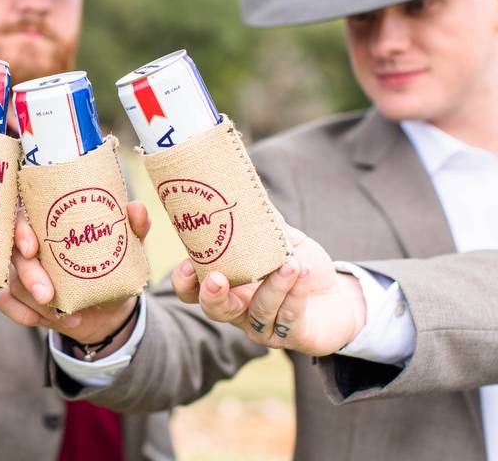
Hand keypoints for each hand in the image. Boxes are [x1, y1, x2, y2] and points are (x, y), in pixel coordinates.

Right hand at [0, 201, 150, 358]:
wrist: (110, 308)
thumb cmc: (113, 267)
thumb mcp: (128, 248)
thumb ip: (133, 228)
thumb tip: (136, 209)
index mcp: (49, 225)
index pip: (23, 218)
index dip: (22, 231)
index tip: (32, 247)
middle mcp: (31, 247)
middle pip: (16, 255)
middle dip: (30, 276)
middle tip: (48, 295)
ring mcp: (22, 273)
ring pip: (14, 284)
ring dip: (38, 304)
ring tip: (69, 315)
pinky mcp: (20, 297)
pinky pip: (7, 303)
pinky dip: (24, 314)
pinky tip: (44, 321)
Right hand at [171, 224, 366, 355]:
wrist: (339, 296)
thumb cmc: (301, 266)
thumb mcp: (282, 240)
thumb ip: (263, 223)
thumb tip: (246, 188)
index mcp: (228, 285)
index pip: (193, 290)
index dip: (184, 282)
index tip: (187, 265)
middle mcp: (239, 309)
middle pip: (214, 310)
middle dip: (212, 296)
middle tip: (218, 279)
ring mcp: (263, 326)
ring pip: (257, 312)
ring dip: (273, 286)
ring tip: (290, 264)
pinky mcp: (290, 337)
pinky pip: (287, 317)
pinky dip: (295, 293)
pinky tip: (302, 273)